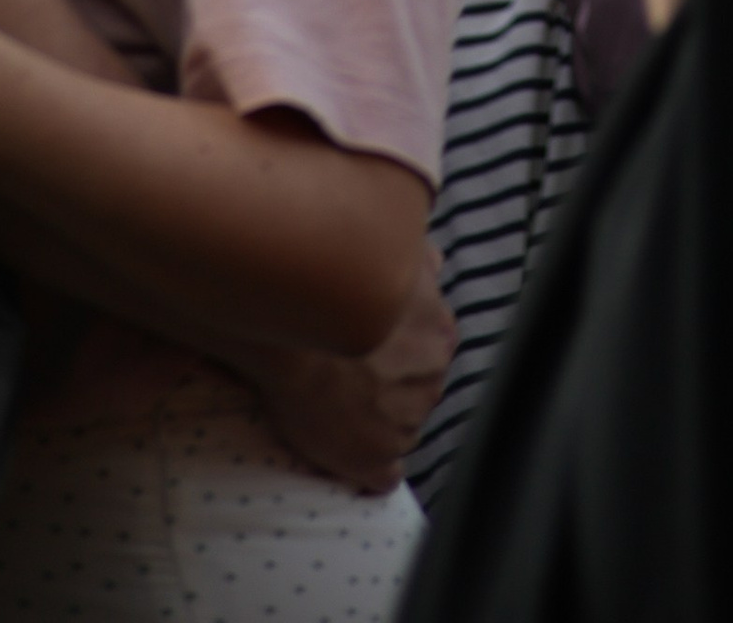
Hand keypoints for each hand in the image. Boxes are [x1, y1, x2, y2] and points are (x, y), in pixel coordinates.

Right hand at [248, 243, 455, 490]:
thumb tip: (435, 263)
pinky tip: (347, 451)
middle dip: (391, 385)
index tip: (371, 348)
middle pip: (417, 390)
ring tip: (336, 404)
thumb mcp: (391, 256)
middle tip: (349, 373)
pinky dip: (368, 467)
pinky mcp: (376, 461)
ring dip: (377, 421)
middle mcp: (432, 381)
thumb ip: (420, 263)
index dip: (399, 349)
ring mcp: (407, 425)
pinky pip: (383, 475)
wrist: (291, 329)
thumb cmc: (336, 286)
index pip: (431, 350)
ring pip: (400, 428)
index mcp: (440, 334)